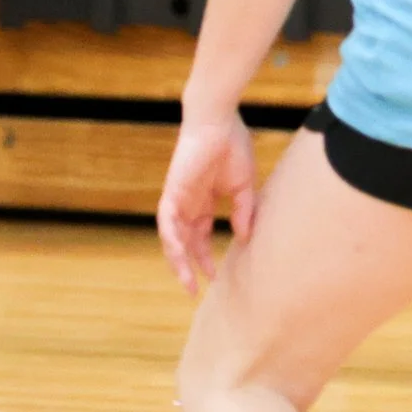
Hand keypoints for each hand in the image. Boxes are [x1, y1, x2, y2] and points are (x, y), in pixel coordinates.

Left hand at [155, 111, 257, 291]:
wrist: (218, 122)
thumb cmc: (232, 146)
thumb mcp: (244, 187)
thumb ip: (244, 212)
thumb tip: (244, 238)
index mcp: (204, 200)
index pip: (200, 234)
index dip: (205, 255)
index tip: (215, 276)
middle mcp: (188, 202)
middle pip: (185, 240)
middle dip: (189, 265)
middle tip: (195, 290)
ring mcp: (178, 198)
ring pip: (173, 237)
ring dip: (178, 261)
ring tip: (187, 283)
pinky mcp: (172, 192)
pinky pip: (167, 222)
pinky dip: (172, 241)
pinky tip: (180, 258)